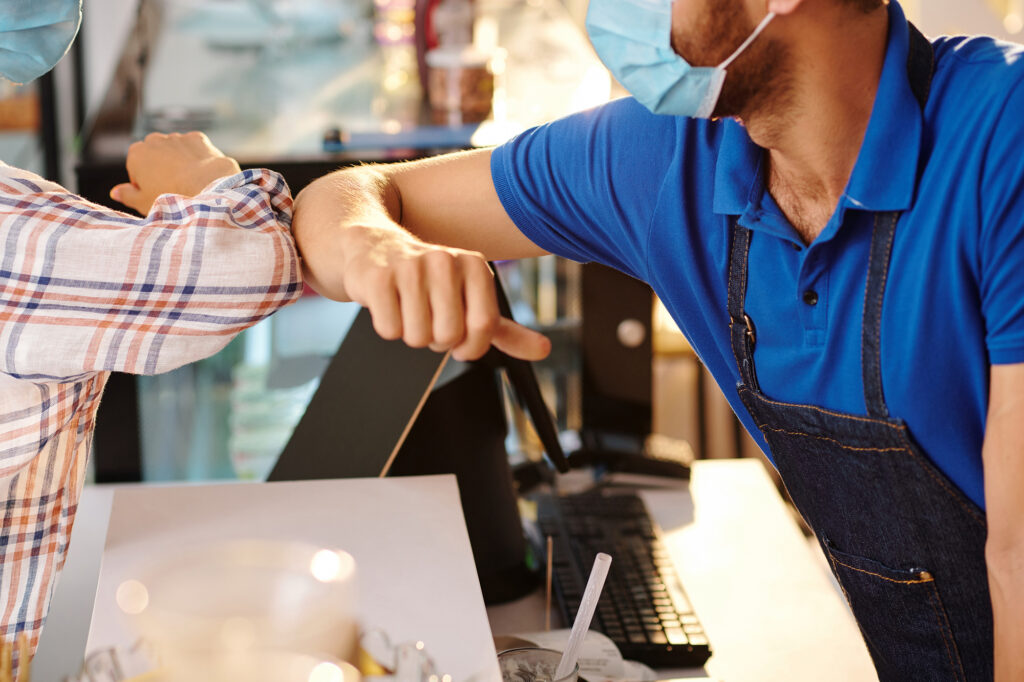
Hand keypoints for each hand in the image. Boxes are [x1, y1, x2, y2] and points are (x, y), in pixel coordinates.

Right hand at [109, 131, 241, 214]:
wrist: (208, 188)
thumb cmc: (172, 198)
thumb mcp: (143, 203)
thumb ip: (126, 195)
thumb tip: (115, 192)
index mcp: (136, 153)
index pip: (136, 169)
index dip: (145, 184)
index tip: (155, 195)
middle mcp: (154, 140)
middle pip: (154, 156)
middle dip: (160, 169)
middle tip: (172, 189)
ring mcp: (177, 137)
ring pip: (174, 150)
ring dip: (178, 162)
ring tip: (187, 183)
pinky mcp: (197, 138)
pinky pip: (193, 148)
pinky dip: (196, 157)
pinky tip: (200, 172)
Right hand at [334, 224, 550, 362]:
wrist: (372, 247)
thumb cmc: (427, 281)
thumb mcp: (470, 300)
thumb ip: (506, 330)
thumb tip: (543, 349)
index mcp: (475, 266)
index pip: (484, 328)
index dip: (469, 346)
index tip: (458, 337)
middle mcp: (445, 260)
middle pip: (448, 336)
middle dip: (435, 340)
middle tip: (426, 316)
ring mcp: (410, 266)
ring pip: (417, 337)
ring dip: (410, 333)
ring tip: (407, 307)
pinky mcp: (377, 276)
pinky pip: (389, 330)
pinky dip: (387, 326)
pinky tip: (388, 302)